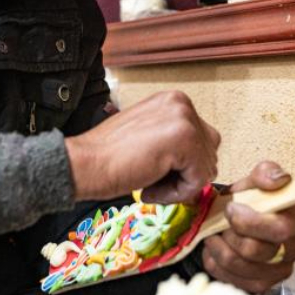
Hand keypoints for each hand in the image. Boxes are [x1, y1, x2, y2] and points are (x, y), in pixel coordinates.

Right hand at [65, 90, 219, 203]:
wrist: (84, 163)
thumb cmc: (108, 156)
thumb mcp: (149, 137)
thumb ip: (176, 143)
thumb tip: (201, 166)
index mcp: (173, 101)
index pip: (202, 139)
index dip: (183, 165)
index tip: (156, 172)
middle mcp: (182, 103)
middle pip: (209, 152)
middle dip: (185, 175)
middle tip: (153, 180)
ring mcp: (185, 119)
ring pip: (206, 167)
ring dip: (181, 185)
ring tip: (150, 183)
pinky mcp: (185, 140)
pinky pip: (199, 180)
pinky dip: (177, 193)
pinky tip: (150, 187)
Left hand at [200, 160, 294, 294]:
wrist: (239, 220)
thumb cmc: (251, 202)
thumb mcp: (256, 181)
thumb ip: (267, 173)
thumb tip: (280, 180)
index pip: (279, 230)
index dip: (249, 222)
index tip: (231, 209)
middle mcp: (294, 250)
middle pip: (255, 251)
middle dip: (230, 234)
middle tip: (220, 222)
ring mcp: (279, 272)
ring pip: (239, 266)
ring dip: (218, 247)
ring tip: (215, 233)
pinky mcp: (261, 286)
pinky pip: (230, 279)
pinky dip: (216, 262)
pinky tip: (217, 248)